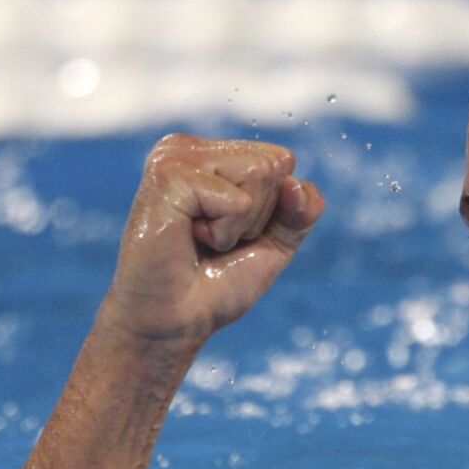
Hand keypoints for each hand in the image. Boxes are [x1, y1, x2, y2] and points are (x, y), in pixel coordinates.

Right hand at [102, 133, 324, 344]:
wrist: (176, 320)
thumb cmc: (217, 281)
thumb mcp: (276, 241)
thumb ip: (301, 210)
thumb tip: (296, 183)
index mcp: (212, 154)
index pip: (282, 161)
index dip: (274, 208)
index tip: (232, 230)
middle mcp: (190, 147)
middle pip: (275, 164)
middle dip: (258, 215)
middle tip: (215, 238)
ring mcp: (174, 156)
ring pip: (260, 174)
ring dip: (240, 224)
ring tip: (201, 238)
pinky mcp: (167, 176)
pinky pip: (237, 201)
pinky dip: (224, 233)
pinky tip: (189, 238)